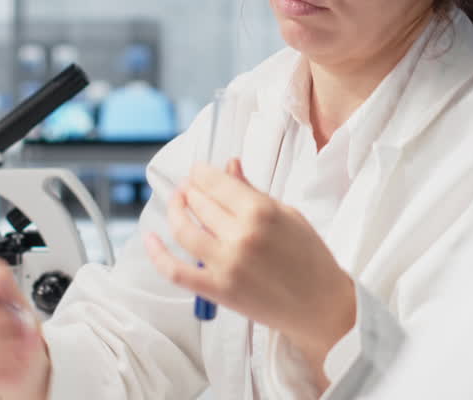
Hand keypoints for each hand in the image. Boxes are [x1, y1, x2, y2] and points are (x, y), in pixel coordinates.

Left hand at [145, 158, 356, 371]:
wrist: (322, 307)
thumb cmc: (310, 259)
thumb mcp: (288, 216)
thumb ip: (253, 191)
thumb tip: (230, 165)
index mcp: (261, 212)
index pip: (216, 182)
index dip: (201, 173)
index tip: (198, 172)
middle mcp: (241, 236)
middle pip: (199, 203)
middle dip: (191, 190)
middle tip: (190, 188)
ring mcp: (226, 264)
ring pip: (184, 229)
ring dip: (175, 211)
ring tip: (178, 204)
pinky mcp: (217, 291)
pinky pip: (176, 271)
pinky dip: (158, 254)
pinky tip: (150, 238)